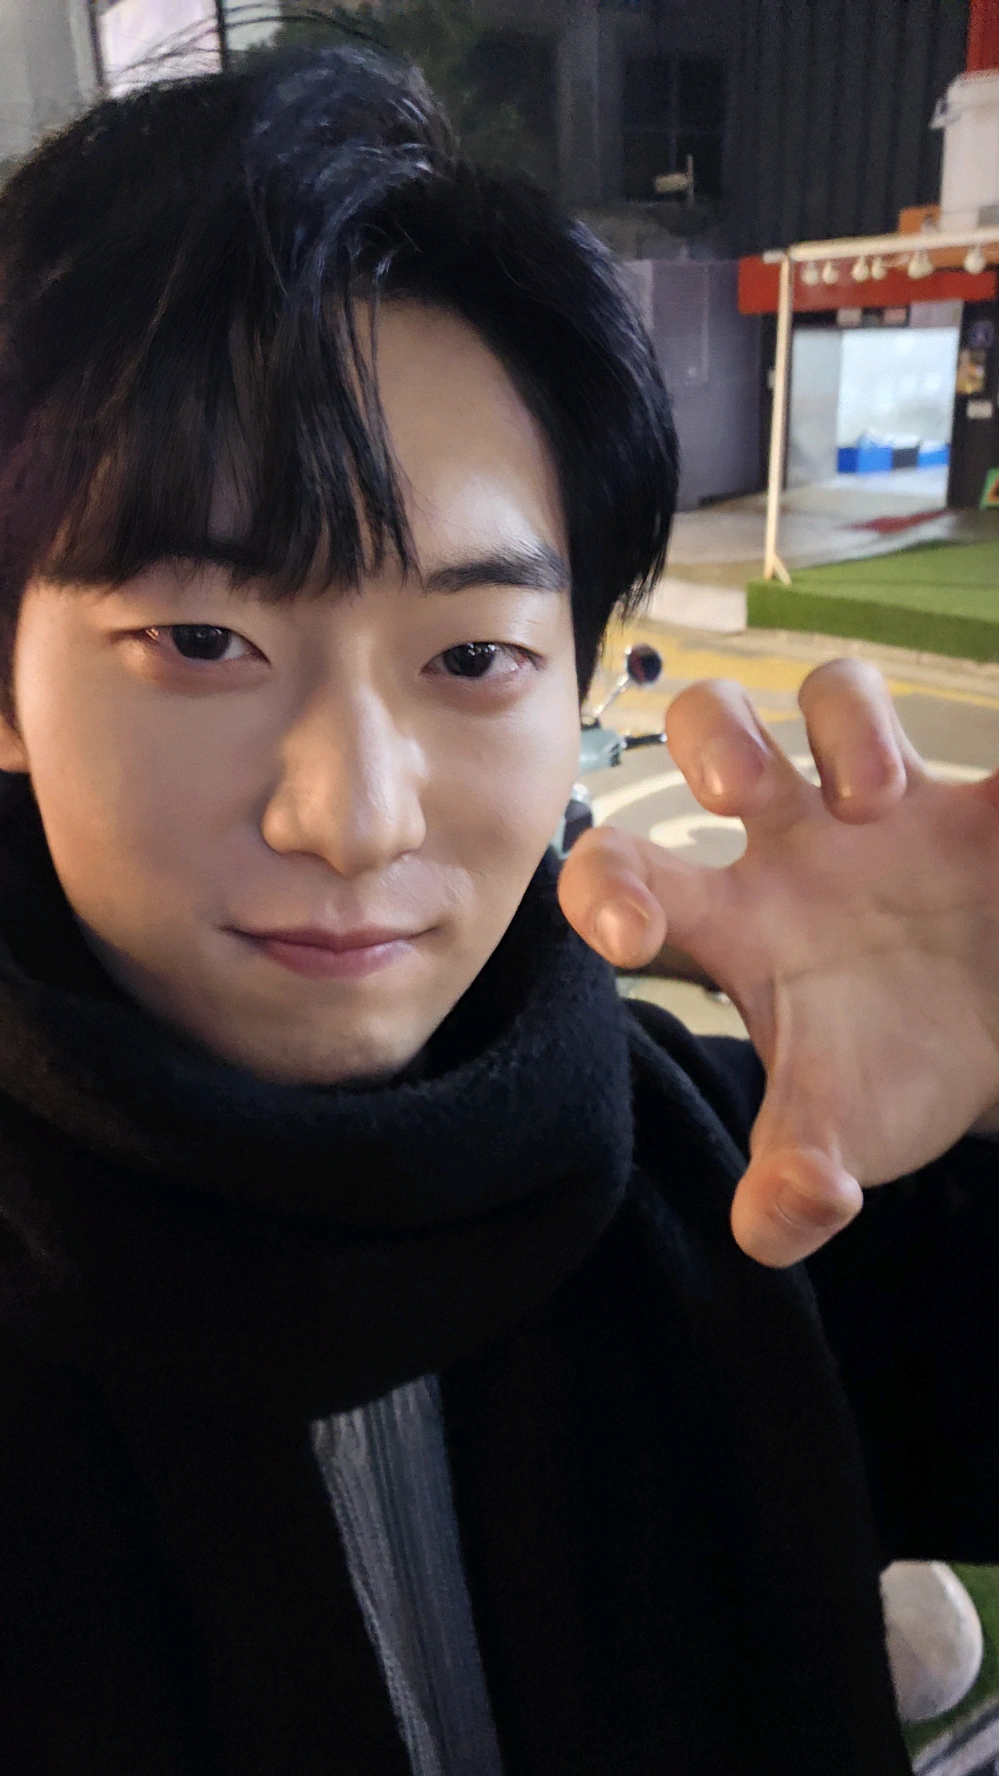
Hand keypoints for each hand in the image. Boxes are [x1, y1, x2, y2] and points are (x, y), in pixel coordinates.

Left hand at [558, 659, 998, 1267]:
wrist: (987, 1047)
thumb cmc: (886, 1075)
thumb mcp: (839, 1132)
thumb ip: (792, 1181)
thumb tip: (774, 1227)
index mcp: (734, 919)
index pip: (627, 870)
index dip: (604, 886)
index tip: (628, 939)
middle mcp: (793, 840)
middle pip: (713, 728)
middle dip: (714, 736)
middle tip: (739, 796)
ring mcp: (883, 803)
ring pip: (833, 694)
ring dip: (847, 724)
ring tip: (877, 798)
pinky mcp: (975, 800)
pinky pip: (976, 741)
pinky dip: (976, 756)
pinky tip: (995, 801)